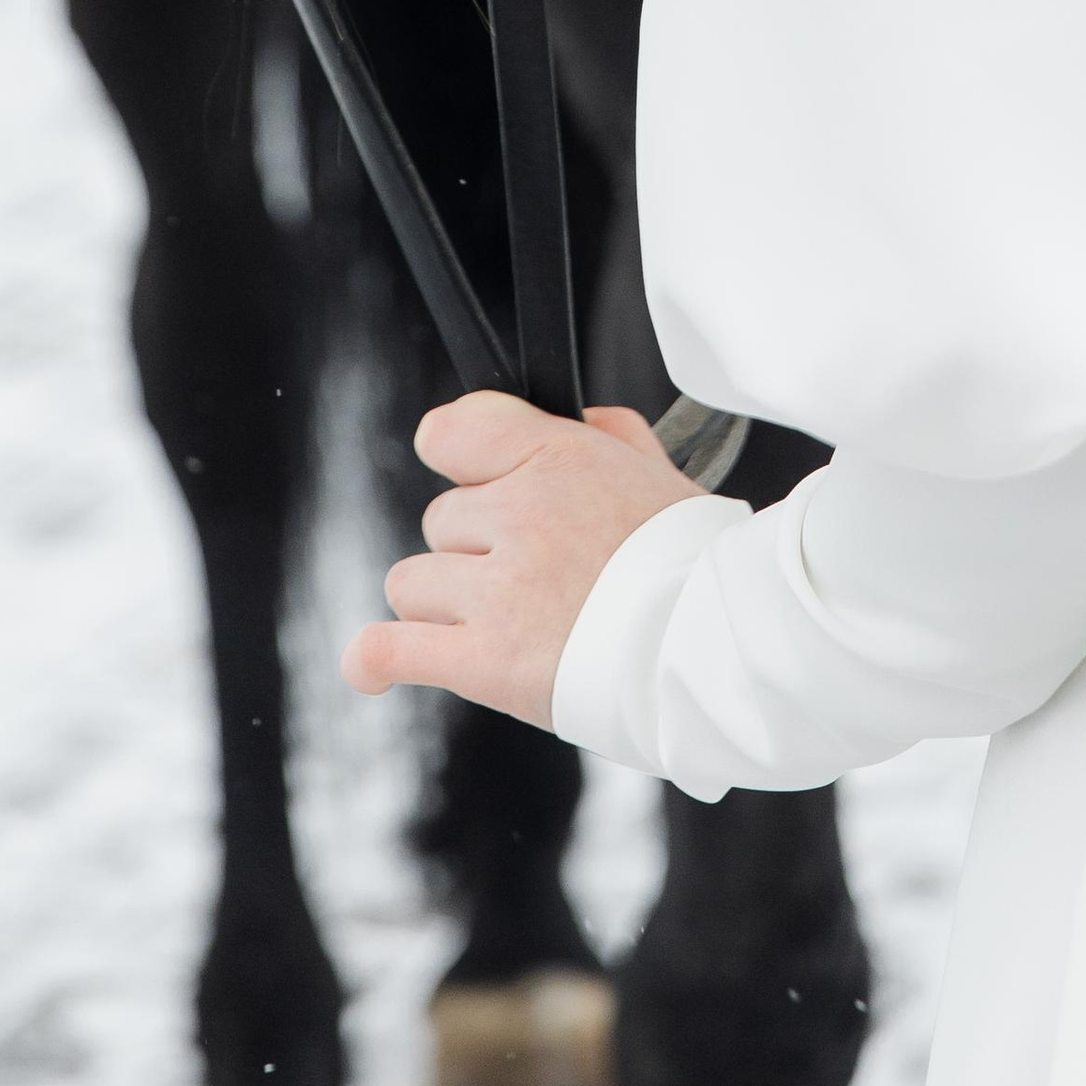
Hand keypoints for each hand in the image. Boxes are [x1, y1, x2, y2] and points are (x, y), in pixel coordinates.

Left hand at [341, 392, 704, 726]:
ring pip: (413, 582)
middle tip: (534, 575)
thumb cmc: (694, 567)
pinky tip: (372, 664)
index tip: (473, 477)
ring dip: (445, 604)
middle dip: (475, 547)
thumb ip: (612, 436)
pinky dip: (378, 658)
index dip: (461, 457)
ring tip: (501, 625)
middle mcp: (518, 516)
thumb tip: (583, 420)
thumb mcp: (661, 476)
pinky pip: (394, 647)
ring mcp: (496, 591)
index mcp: (557, 459)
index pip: (455, 430)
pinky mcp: (484, 660)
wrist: (712, 651)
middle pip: (441, 519)